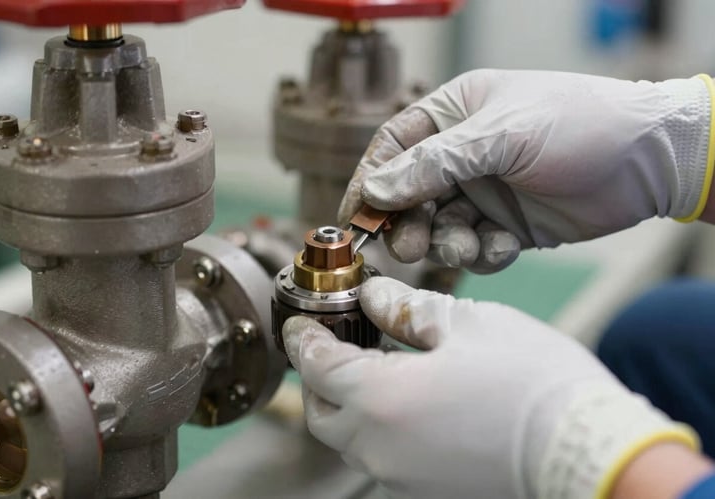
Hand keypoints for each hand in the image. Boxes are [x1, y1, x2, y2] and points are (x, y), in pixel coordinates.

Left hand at [282, 277, 697, 498]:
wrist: (587, 448)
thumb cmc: (529, 378)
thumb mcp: (466, 324)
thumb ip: (406, 309)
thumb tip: (372, 297)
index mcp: (380, 399)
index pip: (317, 366)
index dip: (304, 338)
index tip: (300, 322)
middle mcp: (379, 447)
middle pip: (322, 412)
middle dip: (318, 376)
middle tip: (333, 343)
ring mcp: (401, 476)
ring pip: (348, 439)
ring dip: (345, 403)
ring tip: (369, 367)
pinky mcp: (426, 489)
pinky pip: (380, 456)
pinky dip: (375, 426)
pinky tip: (401, 399)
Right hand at [339, 70, 713, 272]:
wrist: (650, 160)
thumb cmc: (578, 124)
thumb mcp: (501, 135)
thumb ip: (435, 164)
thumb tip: (375, 189)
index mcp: (455, 114)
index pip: (394, 147)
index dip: (370, 182)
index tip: (354, 218)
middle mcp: (464, 154)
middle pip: (409, 195)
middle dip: (407, 222)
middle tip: (407, 246)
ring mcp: (485, 191)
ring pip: (439, 227)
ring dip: (446, 242)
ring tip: (468, 243)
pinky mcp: (508, 226)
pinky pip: (475, 248)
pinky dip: (483, 254)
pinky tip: (505, 246)